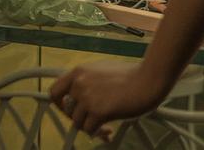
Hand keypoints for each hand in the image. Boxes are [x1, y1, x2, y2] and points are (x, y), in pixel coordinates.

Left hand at [49, 61, 165, 136]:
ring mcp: (88, 98)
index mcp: (78, 72)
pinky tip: (109, 130)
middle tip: (92, 122)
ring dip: (90, 127)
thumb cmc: (130, 75)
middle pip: (67, 110)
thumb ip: (87, 81)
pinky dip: (97, 133)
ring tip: (105, 127)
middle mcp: (79, 84)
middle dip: (79, 118)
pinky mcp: (99, 112)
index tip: (70, 110)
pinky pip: (89, 130)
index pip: (54, 91)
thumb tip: (81, 97)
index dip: (60, 104)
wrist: (148, 79)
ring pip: (78, 122)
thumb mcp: (100, 70)